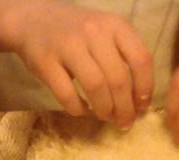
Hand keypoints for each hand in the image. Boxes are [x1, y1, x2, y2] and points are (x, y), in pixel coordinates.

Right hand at [0, 0, 152, 127]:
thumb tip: (138, 96)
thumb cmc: (76, 30)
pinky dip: (77, 109)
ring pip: (95, 87)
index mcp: (114, 25)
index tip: (142, 106)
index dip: (145, 88)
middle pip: (118, 79)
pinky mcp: (46, 63)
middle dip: (124, 108)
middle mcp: (94, 33)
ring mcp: (69, 47)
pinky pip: (67, 95)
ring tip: (104, 116)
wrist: (33, 19)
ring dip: (103, 109)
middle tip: (123, 122)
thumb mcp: (104, 30)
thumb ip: (121, 53)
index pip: (140, 59)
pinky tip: (81, 110)